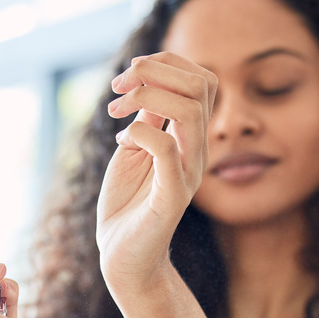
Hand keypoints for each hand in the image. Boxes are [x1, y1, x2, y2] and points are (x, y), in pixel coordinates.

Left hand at [97, 52, 216, 288]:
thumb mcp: (134, 148)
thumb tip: (147, 82)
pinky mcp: (173, 195)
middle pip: (201, 84)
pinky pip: (167, 148)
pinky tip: (121, 140)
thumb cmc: (126, 202)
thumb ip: (147, 117)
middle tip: (119, 85)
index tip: (129, 74)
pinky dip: (139, 131)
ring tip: (116, 108)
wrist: (122, 254)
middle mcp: (196, 150)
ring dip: (146, 95)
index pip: (202, 80)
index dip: (167, 63)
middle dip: (156, 70)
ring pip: (190, 110)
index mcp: (189, 136)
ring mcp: (188, 172)